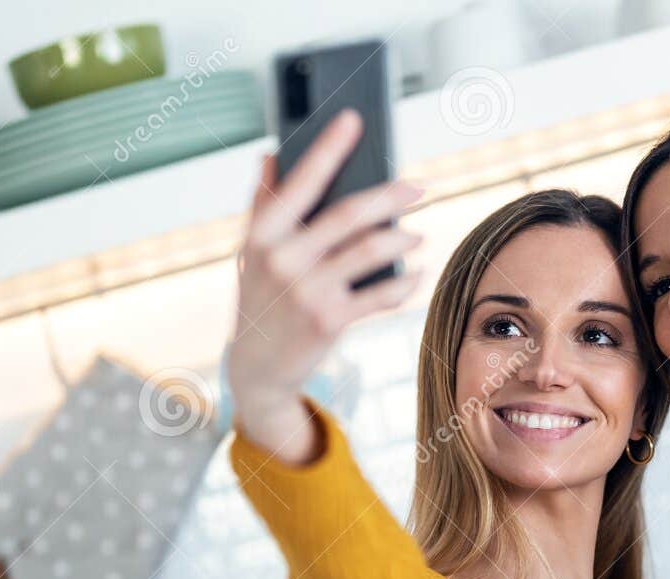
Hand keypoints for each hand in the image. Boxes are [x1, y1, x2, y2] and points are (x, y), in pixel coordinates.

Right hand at [225, 109, 424, 462]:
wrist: (257, 367)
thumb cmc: (260, 300)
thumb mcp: (251, 252)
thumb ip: (263, 205)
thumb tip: (272, 156)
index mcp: (263, 233)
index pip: (301, 180)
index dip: (328, 147)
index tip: (353, 119)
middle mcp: (283, 258)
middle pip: (349, 214)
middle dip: (391, 195)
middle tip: (418, 186)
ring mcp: (307, 291)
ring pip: (370, 250)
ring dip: (403, 238)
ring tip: (417, 232)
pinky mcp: (331, 320)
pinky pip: (380, 294)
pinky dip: (403, 281)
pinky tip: (415, 272)